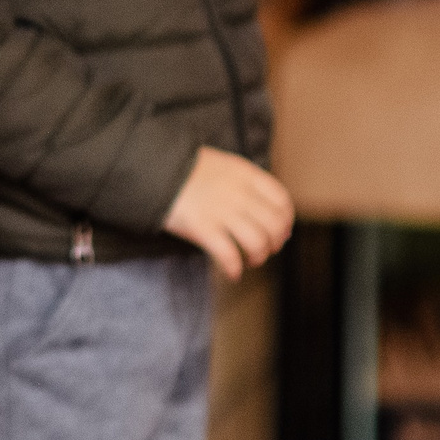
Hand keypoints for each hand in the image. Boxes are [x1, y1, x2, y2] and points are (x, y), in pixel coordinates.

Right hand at [160, 146, 292, 279]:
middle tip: (265, 249)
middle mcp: (238, 192)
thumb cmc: (187, 170)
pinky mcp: (202, 227)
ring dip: (258, 257)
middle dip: (275, 243)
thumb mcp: (224, 166)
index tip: (280, 231)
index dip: (286, 221)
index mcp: (245, 174)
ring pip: (257, 242)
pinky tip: (232, 273)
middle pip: (274, 225)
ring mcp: (221, 210)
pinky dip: (234, 268)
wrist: (153, 167)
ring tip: (250, 261)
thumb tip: (270, 213)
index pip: (281, 200)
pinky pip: (229, 255)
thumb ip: (247, 185)